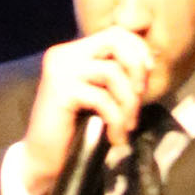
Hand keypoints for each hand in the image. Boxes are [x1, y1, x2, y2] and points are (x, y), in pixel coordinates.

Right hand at [21, 28, 154, 194]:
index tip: (145, 82)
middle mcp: (65, 54)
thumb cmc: (76, 132)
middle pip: (115, 40)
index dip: (139, 52)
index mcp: (75, 53)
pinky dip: (116, 120)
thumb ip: (118, 77)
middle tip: (140, 98)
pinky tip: (115, 138)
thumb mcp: (101, 97)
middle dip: (137, 68)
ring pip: (112, 72)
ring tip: (127, 126)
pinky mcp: (60, 90)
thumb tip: (150, 62)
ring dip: (128, 103)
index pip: (116, 33)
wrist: (44, 161)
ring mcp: (60, 69)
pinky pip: (102, 98)